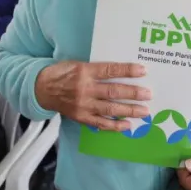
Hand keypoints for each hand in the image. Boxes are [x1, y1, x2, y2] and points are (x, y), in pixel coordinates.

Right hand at [34, 61, 149, 130]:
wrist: (42, 89)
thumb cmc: (62, 73)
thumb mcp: (77, 64)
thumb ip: (96, 69)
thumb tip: (120, 71)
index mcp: (85, 71)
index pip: (110, 70)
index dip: (127, 71)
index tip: (143, 71)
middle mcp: (85, 88)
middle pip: (113, 91)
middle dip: (133, 93)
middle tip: (148, 94)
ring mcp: (83, 105)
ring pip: (110, 109)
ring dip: (128, 110)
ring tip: (144, 111)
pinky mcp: (81, 117)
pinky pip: (100, 123)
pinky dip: (114, 126)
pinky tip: (127, 125)